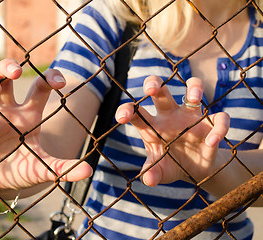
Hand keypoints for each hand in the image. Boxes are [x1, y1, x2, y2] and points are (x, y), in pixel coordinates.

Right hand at [0, 59, 91, 198]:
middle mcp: (8, 110)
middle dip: (9, 68)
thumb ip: (64, 168)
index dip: (49, 78)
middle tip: (16, 72)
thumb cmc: (23, 168)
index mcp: (29, 114)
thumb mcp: (44, 168)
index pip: (40, 87)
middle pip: (5, 76)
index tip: (59, 82)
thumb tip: (89, 172)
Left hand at [115, 76, 229, 186]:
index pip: (136, 112)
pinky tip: (212, 142)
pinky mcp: (211, 123)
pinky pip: (219, 118)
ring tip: (194, 98)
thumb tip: (148, 180)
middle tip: (151, 88)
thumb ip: (153, 173)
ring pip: (193, 90)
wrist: (196, 170)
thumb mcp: (161, 172)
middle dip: (155, 84)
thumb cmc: (172, 165)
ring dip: (194, 89)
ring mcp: (191, 116)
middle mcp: (170, 115)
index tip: (121, 117)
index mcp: (152, 125)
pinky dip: (218, 128)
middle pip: (161, 92)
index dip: (127, 110)